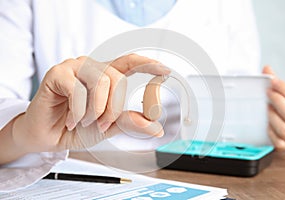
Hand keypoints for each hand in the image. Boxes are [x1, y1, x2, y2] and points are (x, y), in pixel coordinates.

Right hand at [12, 54, 170, 152]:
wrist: (50, 137)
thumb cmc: (78, 127)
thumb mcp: (109, 126)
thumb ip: (130, 122)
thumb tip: (156, 127)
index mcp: (105, 76)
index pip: (129, 62)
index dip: (147, 64)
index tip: (165, 70)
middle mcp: (91, 67)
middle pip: (117, 77)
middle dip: (114, 107)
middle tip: (102, 124)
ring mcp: (74, 67)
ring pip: (100, 81)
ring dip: (96, 110)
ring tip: (85, 121)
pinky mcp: (57, 74)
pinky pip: (78, 90)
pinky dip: (79, 112)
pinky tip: (71, 120)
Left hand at [263, 66, 284, 150]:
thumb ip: (279, 86)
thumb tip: (267, 69)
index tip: (273, 81)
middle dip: (279, 102)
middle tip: (268, 92)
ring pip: (284, 130)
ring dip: (274, 118)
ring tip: (268, 108)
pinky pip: (278, 143)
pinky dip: (271, 133)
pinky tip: (267, 125)